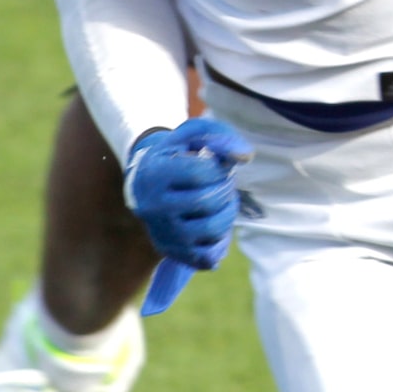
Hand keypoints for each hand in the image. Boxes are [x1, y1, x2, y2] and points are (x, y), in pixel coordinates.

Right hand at [123, 119, 252, 269]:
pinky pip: (208, 257)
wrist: (147, 178)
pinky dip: (220, 242)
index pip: (201, 173)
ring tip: (221, 203)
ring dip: (228, 214)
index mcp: (155, 174)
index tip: (213, 167)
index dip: (218, 169)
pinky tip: (214, 224)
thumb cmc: (177, 153)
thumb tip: (245, 156)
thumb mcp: (193, 134)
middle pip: (209, 202)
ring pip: (212, 230)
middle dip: (226, 191)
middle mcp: (153, 207)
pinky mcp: (171, 252)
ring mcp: (162, 233)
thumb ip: (222, 137)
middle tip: (222, 185)